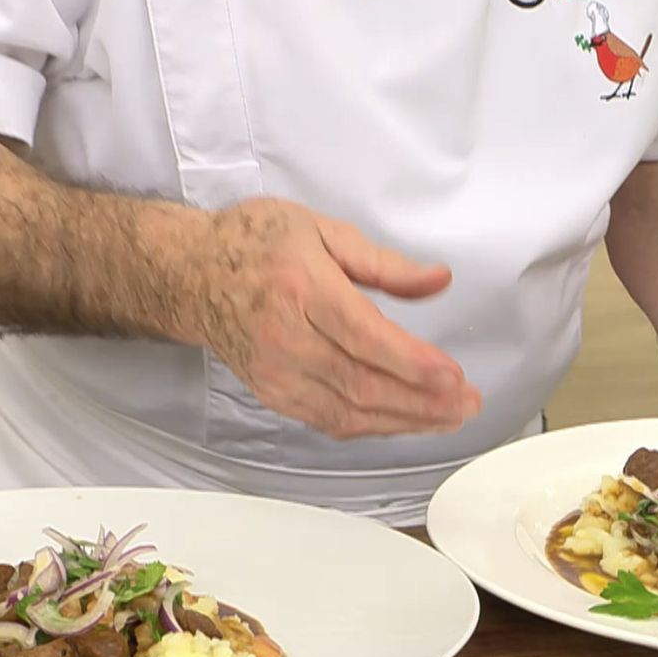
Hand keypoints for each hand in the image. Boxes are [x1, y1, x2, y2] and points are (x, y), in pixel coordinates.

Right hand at [181, 198, 480, 438]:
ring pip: (350, 413)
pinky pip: (330, 422)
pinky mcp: (274, 395)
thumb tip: (439, 279)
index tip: (453, 376)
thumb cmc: (256, 244)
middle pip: (363, 384)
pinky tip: (408, 421)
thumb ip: (384, 262)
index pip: (364, 337)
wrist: (190, 275)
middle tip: (467, 402)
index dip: (412, 363)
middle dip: (423, 401)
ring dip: (407, 421)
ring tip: (451, 416)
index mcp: (302, 287)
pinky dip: (375, 427)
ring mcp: (277, 373)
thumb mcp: (322, 229)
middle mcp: (286, 337)